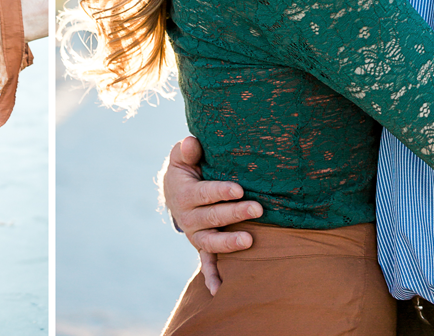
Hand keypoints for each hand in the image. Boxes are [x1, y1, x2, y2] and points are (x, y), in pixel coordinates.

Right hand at [160, 135, 261, 293]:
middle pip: (212, 217)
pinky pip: (206, 263)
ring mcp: (195, 235)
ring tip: (250, 240)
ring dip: (229, 243)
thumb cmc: (186, 169)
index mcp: (184, 195)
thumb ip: (186, 150)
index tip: (239, 189)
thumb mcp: (181, 157)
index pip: (204, 194)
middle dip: (235, 213)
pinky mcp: (202, 246)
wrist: (174, 193)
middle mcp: (188, 219)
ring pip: (211, 242)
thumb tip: (191, 143)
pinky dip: (211, 276)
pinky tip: (219, 289)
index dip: (221, 191)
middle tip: (258, 208)